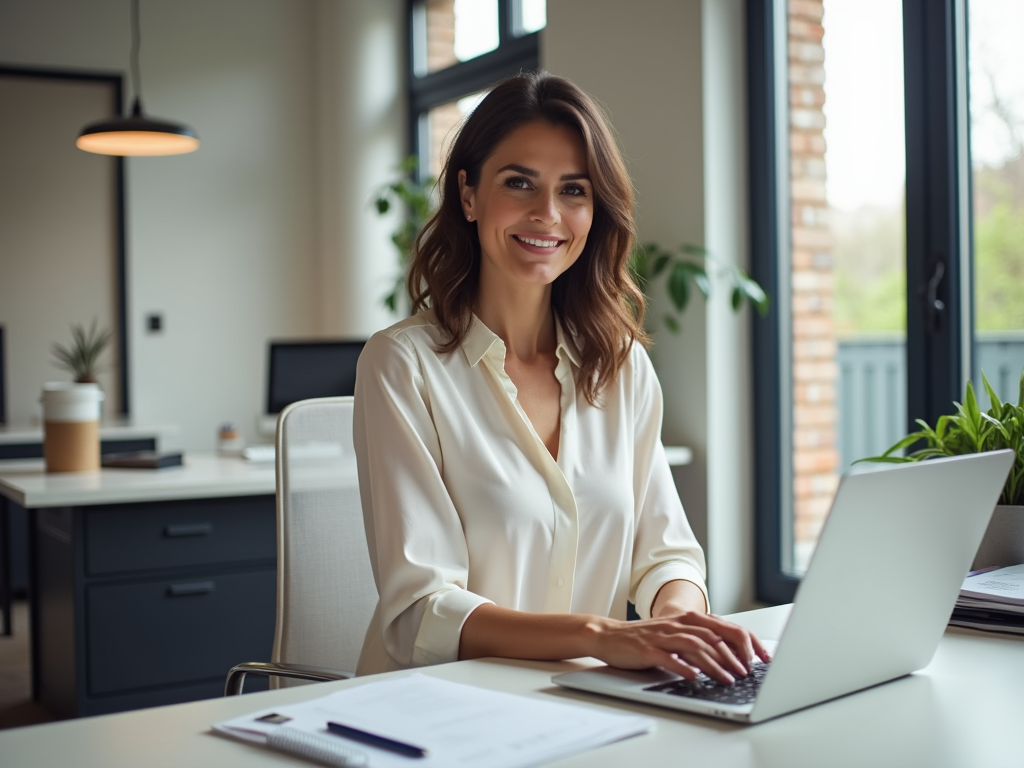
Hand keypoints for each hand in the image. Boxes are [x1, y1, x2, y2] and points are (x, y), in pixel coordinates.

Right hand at [585, 611, 771, 684]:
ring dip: (714, 664)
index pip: (723, 627)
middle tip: (746, 672)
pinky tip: (694, 677)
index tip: (759, 657)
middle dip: (733, 655)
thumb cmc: (643, 638)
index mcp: (686, 618)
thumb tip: (726, 656)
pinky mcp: (648, 649)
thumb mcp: (673, 634)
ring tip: (727, 678)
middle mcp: (677, 624)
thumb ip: (696, 640)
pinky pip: (669, 657)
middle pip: (712, 637)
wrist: (609, 635)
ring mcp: (662, 636)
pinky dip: (684, 667)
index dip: (744, 641)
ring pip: (695, 647)